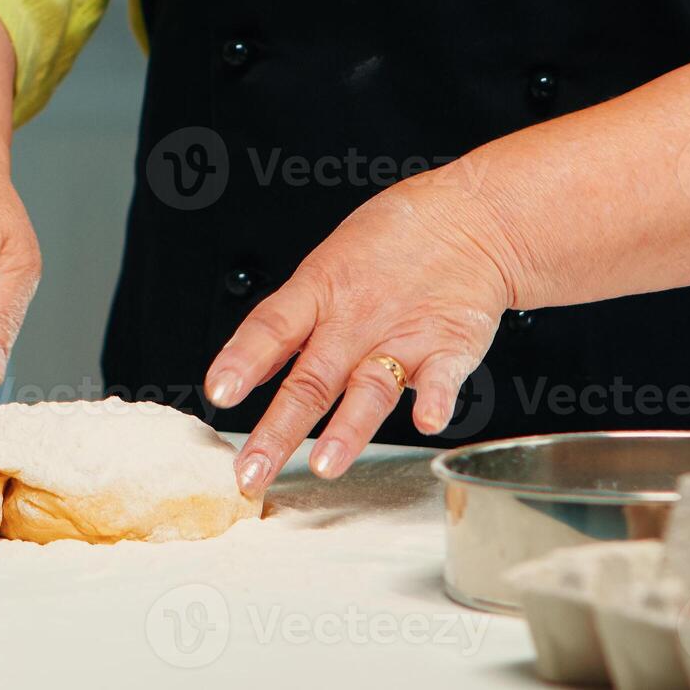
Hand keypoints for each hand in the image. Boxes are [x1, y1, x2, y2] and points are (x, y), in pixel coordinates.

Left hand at [203, 170, 517, 494]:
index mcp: (319, 293)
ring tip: (326, 463)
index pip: (271, 328)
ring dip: (347, 429)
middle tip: (253, 471)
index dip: (243, 359)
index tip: (219, 391)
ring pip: (369, 389)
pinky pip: (442, 377)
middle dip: (278, 431)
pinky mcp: (451, 345)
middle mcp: (356, 320)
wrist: (470, 219)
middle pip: (311, 379)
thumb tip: (243, 367)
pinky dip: (435, 400)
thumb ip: (290, 322)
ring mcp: (403, 335)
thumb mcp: (326, 268)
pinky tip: (427, 420)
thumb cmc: (394, 243)